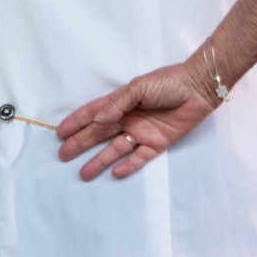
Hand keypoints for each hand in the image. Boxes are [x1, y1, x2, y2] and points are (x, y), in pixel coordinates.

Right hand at [56, 57, 217, 179]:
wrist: (197, 89)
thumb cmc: (166, 83)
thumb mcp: (137, 88)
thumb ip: (116, 105)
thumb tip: (97, 121)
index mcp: (119, 103)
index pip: (91, 114)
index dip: (75, 123)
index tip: (59, 133)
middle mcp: (126, 119)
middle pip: (98, 134)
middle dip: (80, 144)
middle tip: (63, 155)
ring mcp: (141, 133)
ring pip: (115, 150)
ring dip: (99, 160)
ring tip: (83, 173)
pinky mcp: (158, 144)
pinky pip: (140, 158)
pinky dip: (128, 166)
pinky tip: (115, 173)